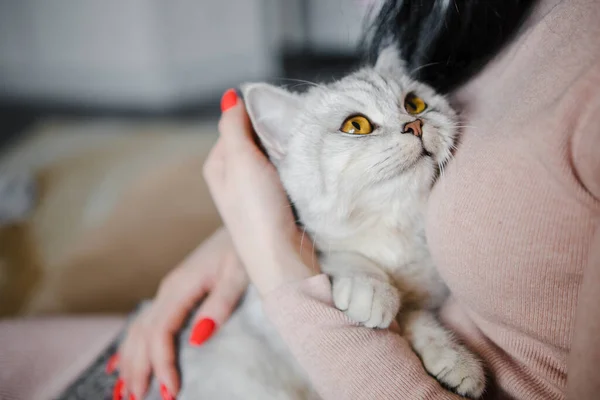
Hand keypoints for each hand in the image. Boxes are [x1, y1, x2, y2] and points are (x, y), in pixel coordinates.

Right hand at [114, 227, 247, 399]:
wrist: (246, 224)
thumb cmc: (245, 248)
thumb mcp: (239, 274)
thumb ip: (220, 305)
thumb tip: (196, 339)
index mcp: (181, 287)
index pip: (160, 332)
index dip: (161, 364)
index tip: (170, 392)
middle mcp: (168, 289)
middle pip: (142, 334)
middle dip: (137, 369)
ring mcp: (169, 289)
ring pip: (139, 329)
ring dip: (129, 360)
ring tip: (122, 392)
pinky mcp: (176, 291)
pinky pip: (146, 321)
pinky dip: (132, 344)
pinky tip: (121, 360)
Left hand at [203, 89, 318, 296]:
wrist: (281, 258)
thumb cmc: (256, 210)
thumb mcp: (240, 161)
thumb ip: (233, 127)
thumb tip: (229, 96)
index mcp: (218, 164)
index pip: (236, 124)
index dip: (257, 117)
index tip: (280, 118)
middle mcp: (232, 177)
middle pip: (254, 140)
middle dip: (273, 135)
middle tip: (293, 135)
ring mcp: (253, 192)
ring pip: (271, 157)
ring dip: (285, 152)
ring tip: (299, 152)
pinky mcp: (273, 204)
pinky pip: (283, 175)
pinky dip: (292, 169)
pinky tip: (301, 170)